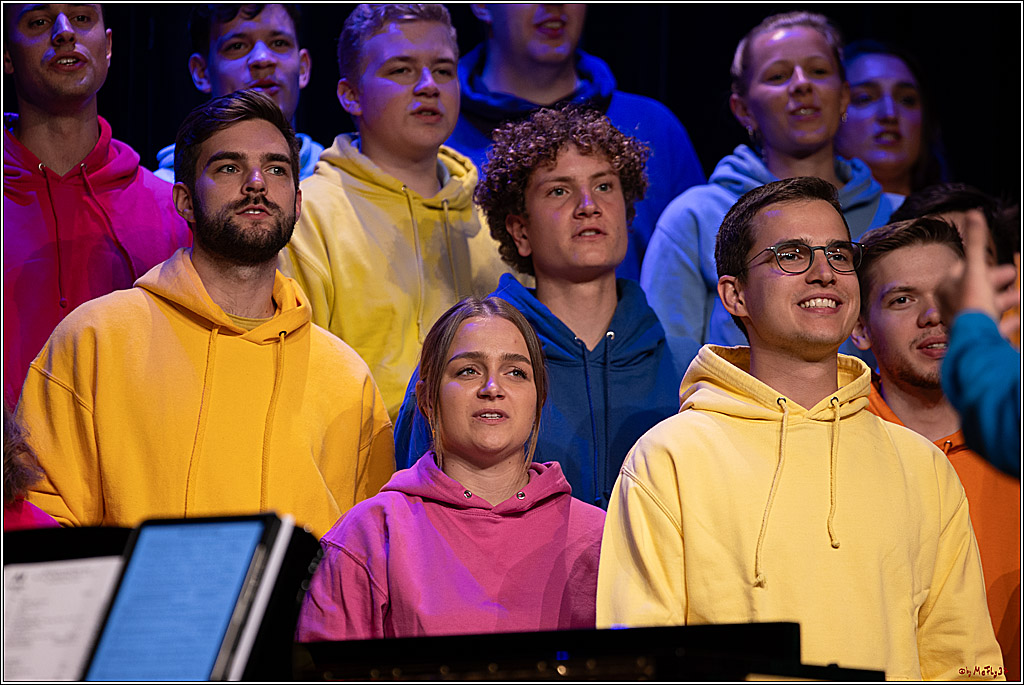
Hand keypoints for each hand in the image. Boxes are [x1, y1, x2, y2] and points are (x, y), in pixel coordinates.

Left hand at [936, 214, 1019, 337]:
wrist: (975, 339)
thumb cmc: (973, 303)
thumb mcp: (976, 268)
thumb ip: (975, 242)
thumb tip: (973, 213)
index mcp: (945, 287)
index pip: (963, 270)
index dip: (983, 265)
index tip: (998, 265)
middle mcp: (949, 304)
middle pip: (975, 287)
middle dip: (996, 281)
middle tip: (1012, 275)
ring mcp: (961, 321)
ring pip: (984, 306)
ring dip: (1003, 299)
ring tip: (1019, 296)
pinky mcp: (974, 336)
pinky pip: (990, 328)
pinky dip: (1004, 323)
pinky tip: (1016, 320)